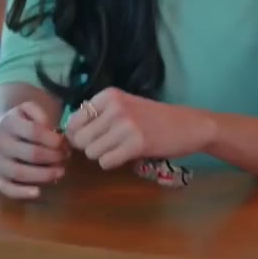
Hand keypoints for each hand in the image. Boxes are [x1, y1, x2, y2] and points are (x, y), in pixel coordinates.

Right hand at [0, 102, 66, 198]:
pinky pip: (7, 188)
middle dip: (53, 157)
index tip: (64, 144)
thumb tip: (50, 130)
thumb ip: (40, 114)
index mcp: (8, 123)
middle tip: (65, 157)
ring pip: (20, 173)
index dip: (54, 139)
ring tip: (60, 172)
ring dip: (44, 175)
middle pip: (31, 154)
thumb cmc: (20, 123)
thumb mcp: (28, 110)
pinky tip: (38, 192)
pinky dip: (22, 192)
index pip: (35, 132)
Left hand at [65, 87, 214, 169]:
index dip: (77, 135)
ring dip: (102, 156)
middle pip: (80, 139)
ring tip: (119, 149)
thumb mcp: (124, 106)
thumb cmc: (153, 118)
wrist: (188, 125)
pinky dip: (113, 163)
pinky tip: (126, 156)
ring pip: (91, 152)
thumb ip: (98, 115)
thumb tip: (69, 134)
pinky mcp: (136, 144)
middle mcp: (115, 107)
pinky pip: (106, 162)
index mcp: (108, 95)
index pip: (74, 121)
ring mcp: (126, 125)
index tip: (91, 139)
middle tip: (107, 146)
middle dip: (89, 148)